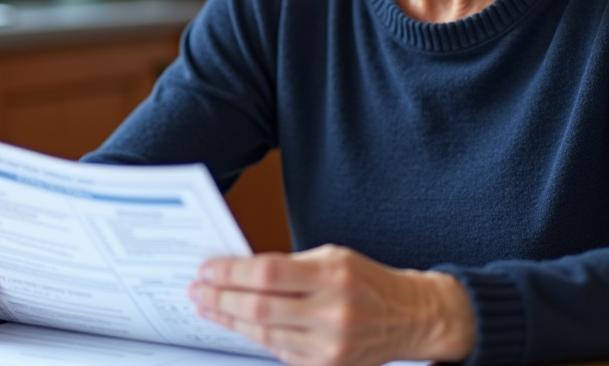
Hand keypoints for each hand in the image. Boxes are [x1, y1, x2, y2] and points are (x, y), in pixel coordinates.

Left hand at [188, 244, 474, 365]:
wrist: (410, 318)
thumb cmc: (369, 282)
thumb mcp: (334, 257)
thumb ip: (290, 266)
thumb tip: (240, 270)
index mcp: (333, 276)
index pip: (267, 274)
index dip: (230, 272)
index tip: (207, 268)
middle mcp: (332, 313)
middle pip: (259, 307)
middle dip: (220, 298)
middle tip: (197, 289)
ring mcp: (328, 346)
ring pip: (263, 333)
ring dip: (229, 320)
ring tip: (208, 307)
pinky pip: (277, 351)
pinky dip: (253, 336)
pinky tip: (237, 324)